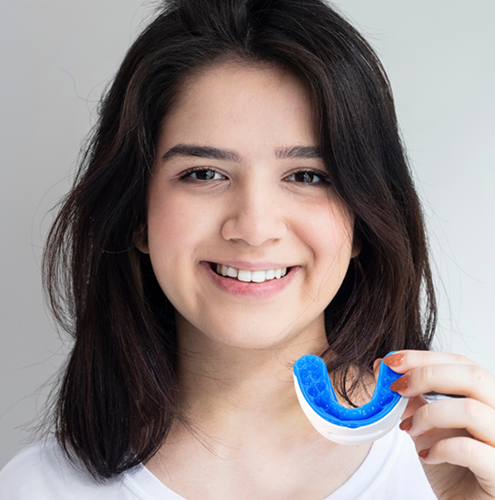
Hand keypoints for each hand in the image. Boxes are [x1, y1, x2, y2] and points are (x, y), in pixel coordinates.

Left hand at [376, 350, 494, 498]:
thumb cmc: (452, 468)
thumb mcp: (427, 426)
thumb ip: (411, 397)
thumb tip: (382, 367)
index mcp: (489, 400)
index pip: (462, 364)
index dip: (425, 358)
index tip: (392, 361)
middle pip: (474, 377)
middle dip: (427, 375)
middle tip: (397, 387)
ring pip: (471, 410)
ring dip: (429, 414)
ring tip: (408, 428)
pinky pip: (471, 450)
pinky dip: (440, 448)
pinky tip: (427, 456)